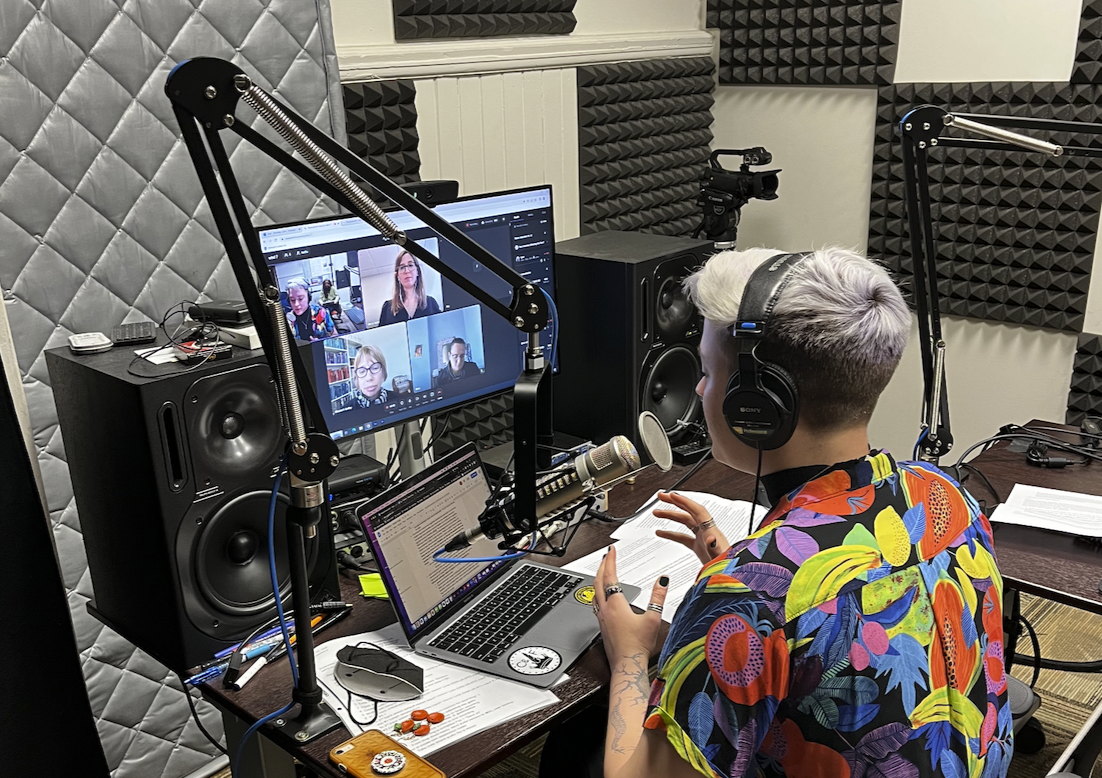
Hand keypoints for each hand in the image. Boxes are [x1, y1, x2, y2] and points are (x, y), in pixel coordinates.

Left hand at [594, 545, 668, 660]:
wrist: (627, 666)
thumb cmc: (638, 646)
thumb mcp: (653, 618)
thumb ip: (658, 597)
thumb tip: (663, 580)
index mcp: (615, 604)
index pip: (610, 576)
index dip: (610, 560)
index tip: (611, 550)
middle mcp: (604, 609)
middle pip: (598, 581)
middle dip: (602, 566)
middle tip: (607, 556)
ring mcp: (601, 618)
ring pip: (594, 592)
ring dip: (598, 578)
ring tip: (604, 572)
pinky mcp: (602, 626)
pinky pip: (595, 603)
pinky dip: (598, 592)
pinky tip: (603, 596)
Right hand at [652, 491, 729, 563]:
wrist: (732, 577)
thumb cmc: (727, 567)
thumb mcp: (721, 557)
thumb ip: (715, 548)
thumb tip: (711, 538)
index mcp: (712, 531)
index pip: (697, 511)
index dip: (684, 501)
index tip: (671, 495)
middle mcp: (707, 532)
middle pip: (689, 512)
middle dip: (674, 503)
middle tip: (661, 497)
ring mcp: (702, 538)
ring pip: (685, 522)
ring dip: (671, 516)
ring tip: (656, 513)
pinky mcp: (699, 547)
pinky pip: (682, 536)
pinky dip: (671, 533)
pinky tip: (661, 533)